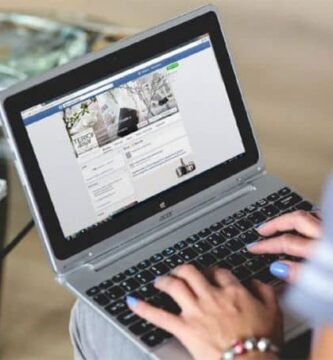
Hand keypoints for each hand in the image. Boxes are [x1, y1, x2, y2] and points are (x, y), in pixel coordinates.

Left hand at [127, 265, 281, 359]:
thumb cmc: (263, 343)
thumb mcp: (274, 312)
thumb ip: (265, 292)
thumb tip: (255, 282)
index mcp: (232, 291)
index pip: (219, 272)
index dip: (212, 271)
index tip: (210, 274)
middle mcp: (211, 296)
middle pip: (192, 272)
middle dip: (184, 269)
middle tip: (180, 271)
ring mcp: (196, 311)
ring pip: (175, 285)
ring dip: (165, 280)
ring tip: (159, 280)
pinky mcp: (184, 328)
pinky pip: (159, 315)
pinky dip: (144, 308)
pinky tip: (132, 302)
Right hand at [248, 210, 321, 281]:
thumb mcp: (321, 287)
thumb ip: (300, 276)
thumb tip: (279, 268)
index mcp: (320, 250)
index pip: (285, 242)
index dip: (266, 245)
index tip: (253, 248)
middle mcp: (327, 236)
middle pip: (296, 220)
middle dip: (275, 224)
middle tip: (261, 230)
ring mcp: (332, 231)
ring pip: (309, 215)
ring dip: (290, 219)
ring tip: (279, 223)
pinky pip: (321, 218)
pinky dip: (309, 219)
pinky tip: (305, 223)